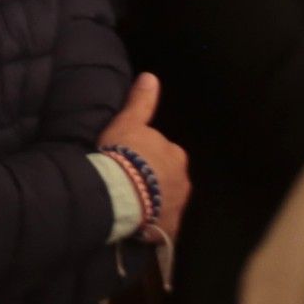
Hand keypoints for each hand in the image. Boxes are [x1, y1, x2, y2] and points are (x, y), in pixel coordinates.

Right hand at [98, 73, 191, 233]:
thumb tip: (151, 77)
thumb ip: (141, 102)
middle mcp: (183, 180)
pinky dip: (154, 223)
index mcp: (176, 154)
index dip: (147, 157)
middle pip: (168, 178)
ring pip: (167, 200)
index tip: (131, 161)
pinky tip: (138, 222)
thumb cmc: (123, 154)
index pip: (164, 153)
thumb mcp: (128, 123)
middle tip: (130, 182)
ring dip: (155, 201)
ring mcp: (178, 206)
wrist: (121, 191)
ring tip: (132, 203)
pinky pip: (162, 224)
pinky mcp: (170, 227)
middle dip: (155, 180)